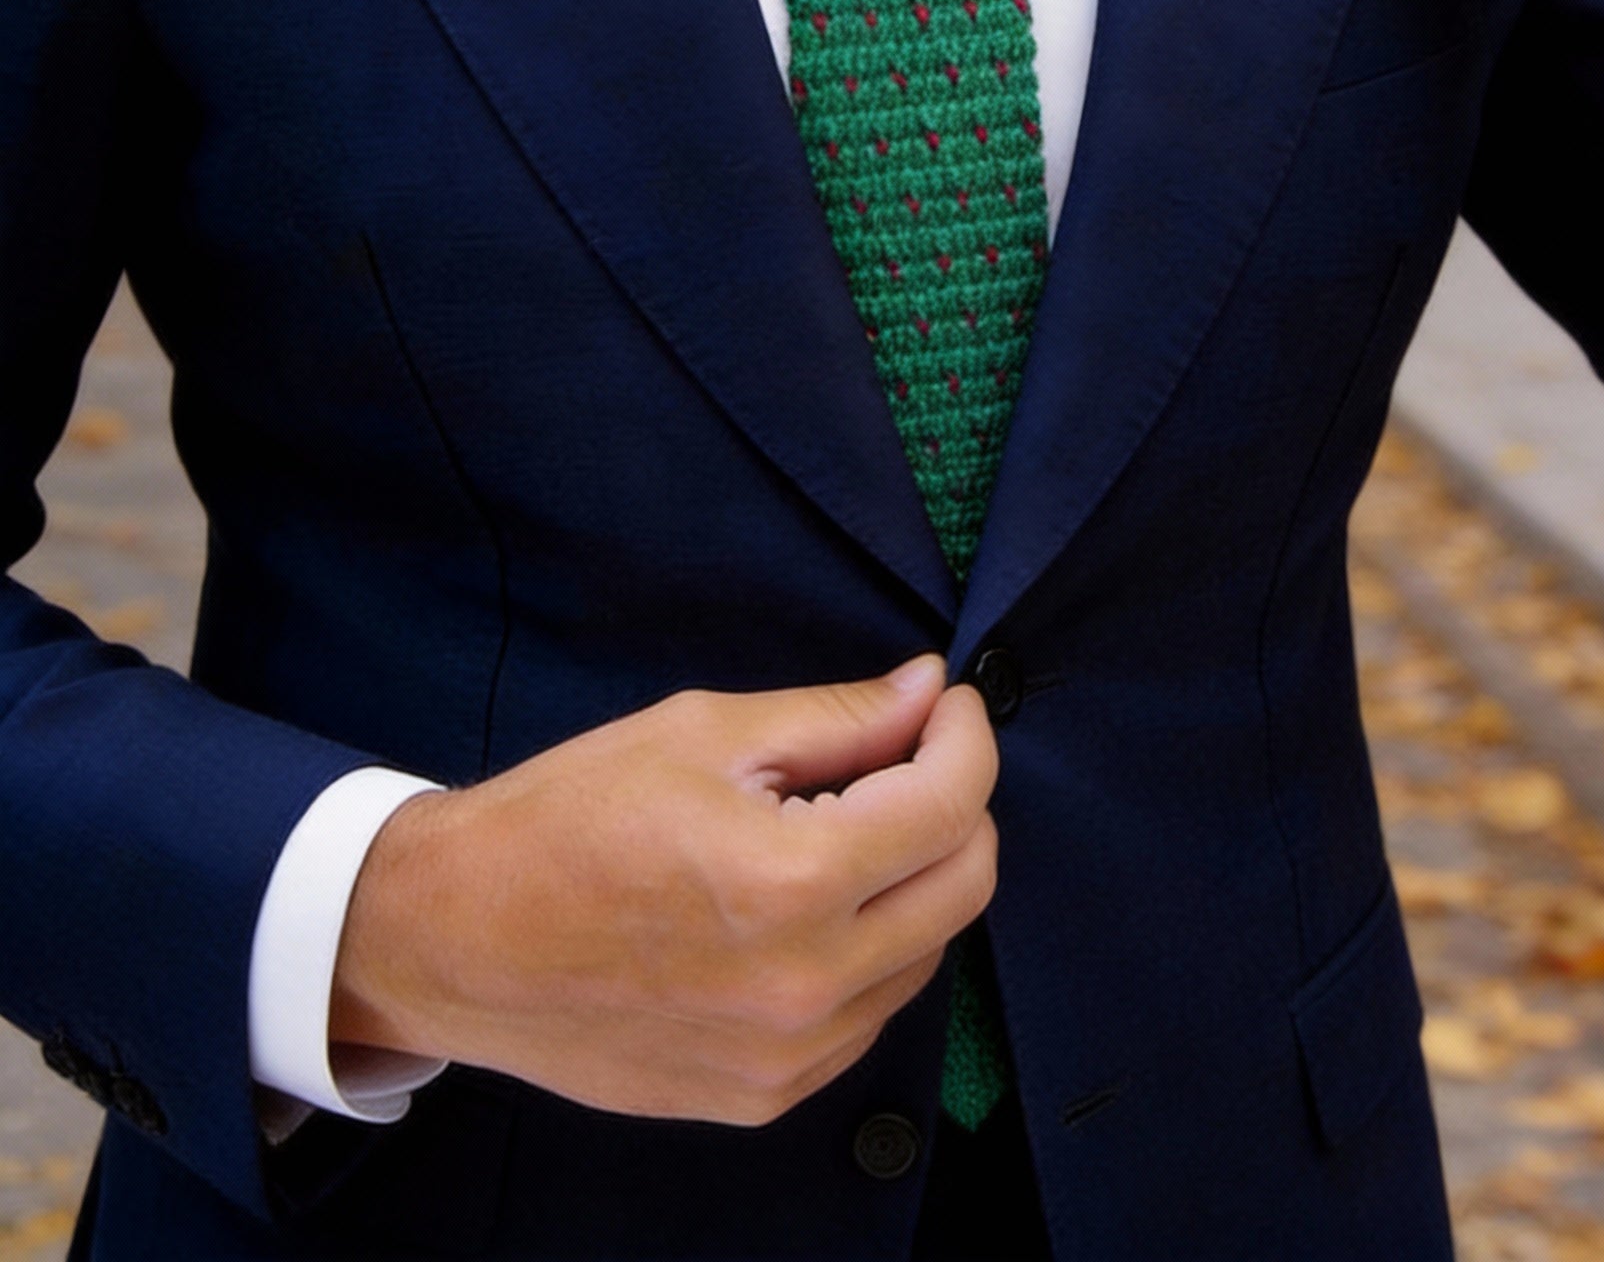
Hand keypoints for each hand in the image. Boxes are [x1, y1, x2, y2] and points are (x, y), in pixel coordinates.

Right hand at [330, 655, 997, 1125]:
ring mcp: (787, 1057)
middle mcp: (805, 985)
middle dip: (956, 802)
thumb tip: (928, 691)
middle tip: (906, 756)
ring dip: (914, 879)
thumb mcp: (703, 733)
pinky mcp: (764, 1096)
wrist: (452, 940)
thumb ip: (837, 717)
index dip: (966, 735)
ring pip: (928, 951)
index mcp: (791, 882)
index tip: (948, 705)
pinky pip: (869, 1012)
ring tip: (838, 827)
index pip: (953, 803)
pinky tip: (805, 903)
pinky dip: (869, 947)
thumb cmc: (563, 822)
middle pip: (967, 883)